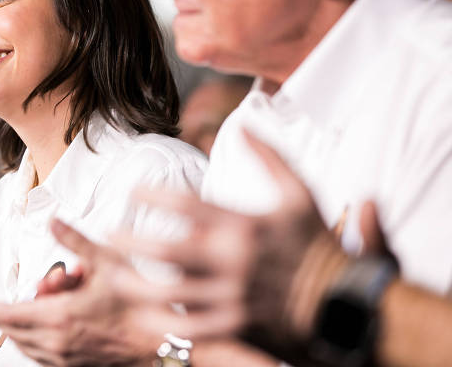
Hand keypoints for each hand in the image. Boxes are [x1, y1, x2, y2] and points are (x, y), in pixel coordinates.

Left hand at [0, 219, 175, 365]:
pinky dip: (37, 342)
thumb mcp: (107, 263)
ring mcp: (65, 359)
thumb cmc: (139, 302)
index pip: (9, 314)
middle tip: (21, 295)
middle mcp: (57, 343)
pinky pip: (42, 357)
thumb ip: (75, 242)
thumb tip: (53, 222)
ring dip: (24, 326)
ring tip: (39, 306)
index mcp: (60, 317)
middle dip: (10, 311)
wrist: (163, 341)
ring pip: (27, 345)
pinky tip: (49, 328)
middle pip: (15, 330)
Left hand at [112, 131, 342, 344]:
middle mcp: (232, 260)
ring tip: (113, 273)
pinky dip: (161, 321)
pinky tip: (142, 312)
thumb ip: (270, 158)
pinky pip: (189, 327)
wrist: (344, 302)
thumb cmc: (316, 244)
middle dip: (130, 241)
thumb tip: (245, 125)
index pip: (184, 203)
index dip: (151, 193)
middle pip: (165, 250)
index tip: (134, 190)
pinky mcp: (235, 325)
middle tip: (109, 234)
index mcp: (243, 225)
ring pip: (169, 292)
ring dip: (134, 283)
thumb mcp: (299, 194)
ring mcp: (232, 296)